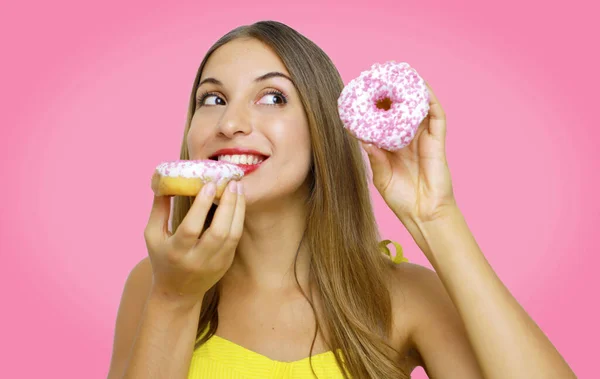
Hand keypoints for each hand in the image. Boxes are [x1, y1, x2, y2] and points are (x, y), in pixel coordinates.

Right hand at [143, 180, 244, 307]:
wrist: (177, 293)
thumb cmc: (163, 258)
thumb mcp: (153, 235)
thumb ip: (159, 209)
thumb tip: (164, 181)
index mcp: (176, 252)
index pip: (191, 228)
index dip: (202, 206)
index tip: (210, 184)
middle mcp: (197, 260)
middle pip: (218, 232)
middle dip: (227, 205)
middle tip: (231, 183)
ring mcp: (215, 264)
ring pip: (232, 235)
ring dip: (238, 209)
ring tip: (238, 188)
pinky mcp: (226, 264)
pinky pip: (236, 239)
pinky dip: (239, 219)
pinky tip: (238, 202)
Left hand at [363, 82, 456, 223]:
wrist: (424, 215)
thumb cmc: (403, 200)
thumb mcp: (382, 178)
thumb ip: (375, 160)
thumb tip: (364, 141)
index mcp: (394, 147)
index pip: (383, 121)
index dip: (375, 107)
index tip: (361, 94)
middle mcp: (409, 139)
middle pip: (401, 109)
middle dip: (392, 92)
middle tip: (379, 77)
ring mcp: (424, 139)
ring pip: (419, 108)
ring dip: (412, 91)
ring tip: (401, 74)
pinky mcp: (437, 142)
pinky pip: (436, 116)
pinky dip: (429, 101)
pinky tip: (421, 88)